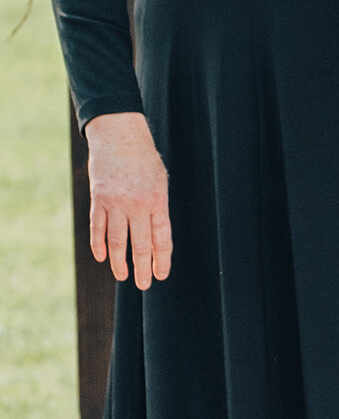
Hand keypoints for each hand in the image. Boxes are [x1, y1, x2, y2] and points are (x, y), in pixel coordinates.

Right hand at [85, 111, 171, 289]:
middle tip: (144, 284)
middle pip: (140, 245)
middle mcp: (137, 204)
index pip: (161, 238)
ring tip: (123, 276)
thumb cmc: (143, 158)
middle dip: (143, 268)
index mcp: (158, 200)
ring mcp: (116, 202)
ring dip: (120, 263)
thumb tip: (155, 237)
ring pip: (116, 241)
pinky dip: (99, 245)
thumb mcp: (159, 181)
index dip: (162, 259)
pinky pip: (98, 228)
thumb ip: (157, 207)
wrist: (119, 134)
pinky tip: (102, 258)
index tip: (161, 274)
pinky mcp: (98, 199)